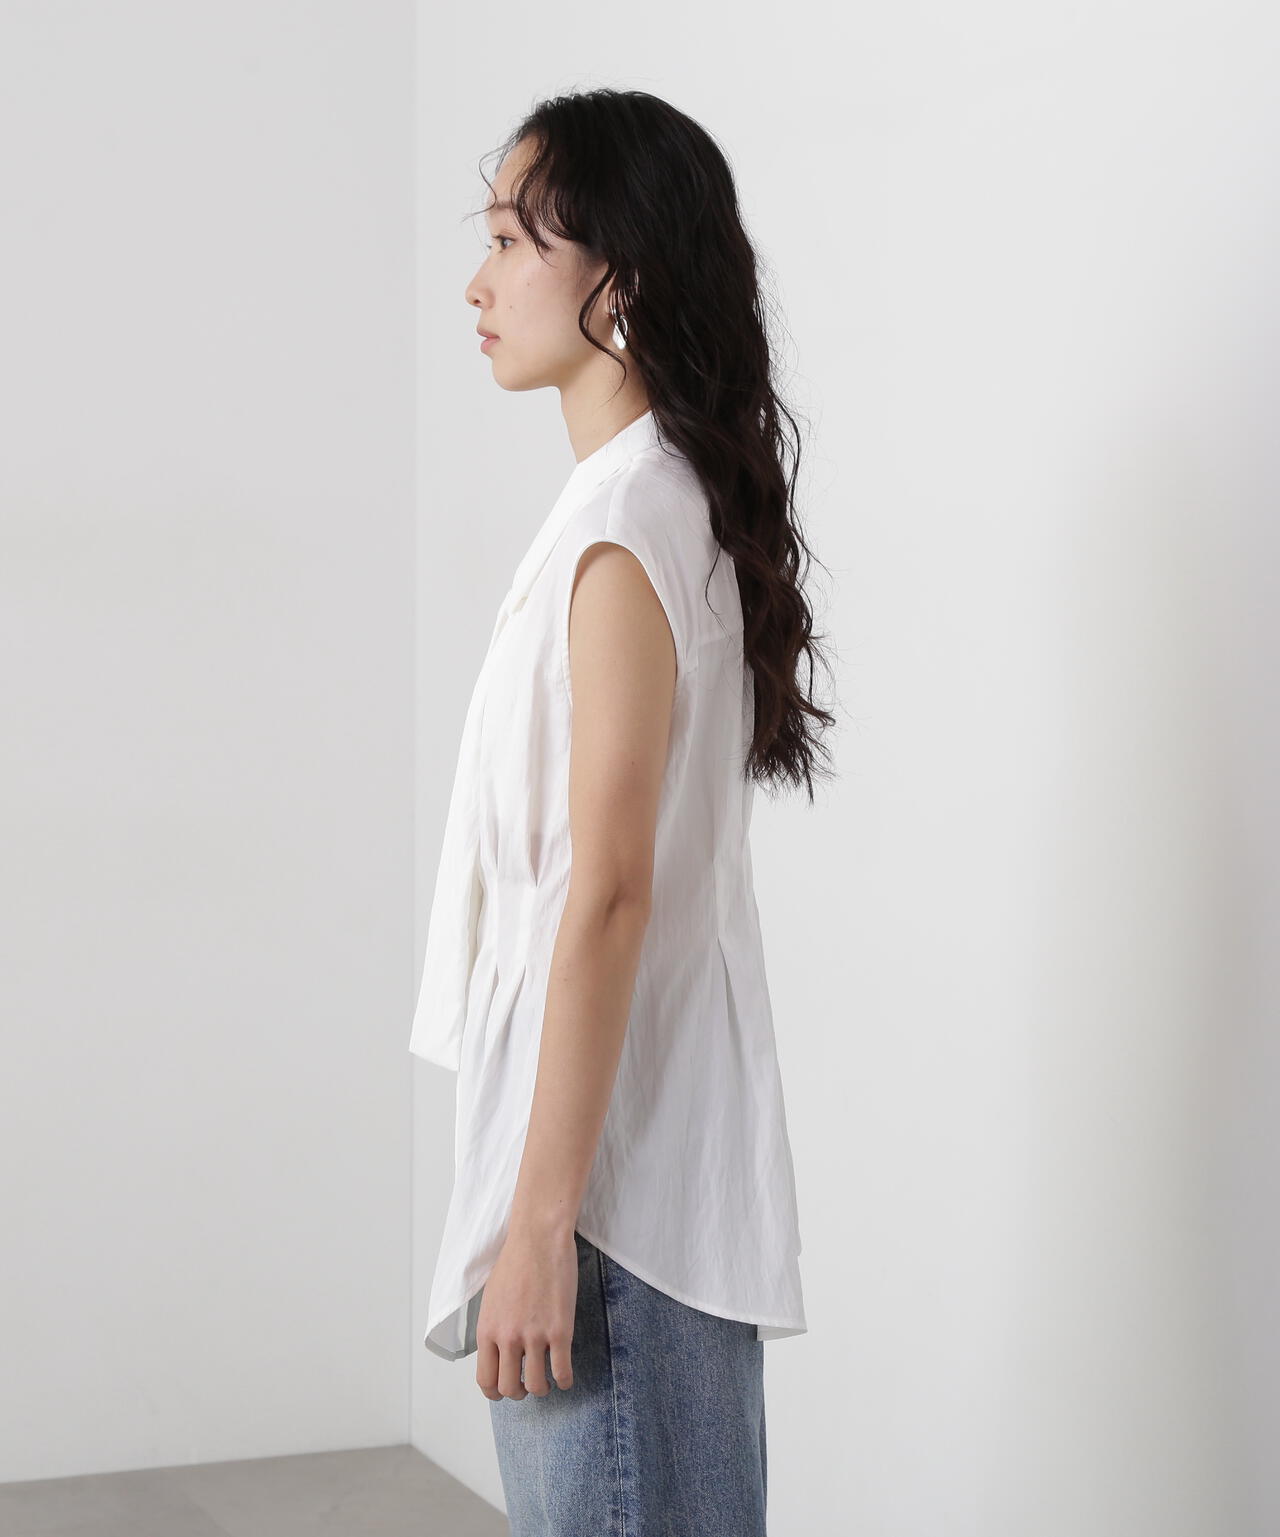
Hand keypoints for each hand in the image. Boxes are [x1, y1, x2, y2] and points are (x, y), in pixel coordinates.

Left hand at [475, 1223, 578, 1399]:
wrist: (539, 1238)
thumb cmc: (515, 1261)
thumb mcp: (491, 1298)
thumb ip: (493, 1326)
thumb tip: (497, 1349)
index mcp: (487, 1330)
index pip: (485, 1380)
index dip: (495, 1392)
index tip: (503, 1391)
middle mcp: (507, 1337)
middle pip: (508, 1388)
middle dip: (518, 1393)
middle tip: (526, 1386)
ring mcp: (534, 1336)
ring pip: (536, 1385)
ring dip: (542, 1389)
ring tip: (547, 1381)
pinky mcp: (560, 1330)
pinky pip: (562, 1371)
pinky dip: (564, 1381)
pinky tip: (565, 1376)